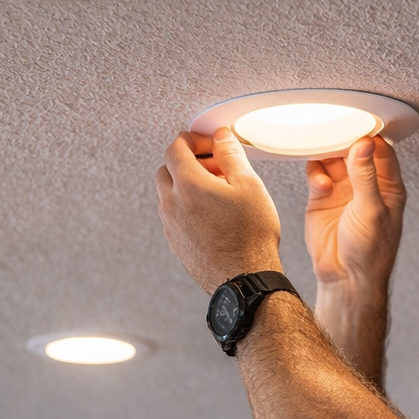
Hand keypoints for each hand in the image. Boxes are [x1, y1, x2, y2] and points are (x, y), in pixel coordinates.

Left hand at [156, 129, 282, 293]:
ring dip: (187, 187)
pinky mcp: (177, 245)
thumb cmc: (250, 238)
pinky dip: (187, 208)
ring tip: (216, 195)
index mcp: (188, 184)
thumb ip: (230, 154)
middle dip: (188, 162)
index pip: (176, 147)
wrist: (245, 280)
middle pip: (167, 169)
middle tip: (213, 168)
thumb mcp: (249, 185)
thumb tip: (220, 138)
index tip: (207, 143)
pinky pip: (174, 217)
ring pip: (169, 194)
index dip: (193, 140)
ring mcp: (171, 227)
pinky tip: (211, 216)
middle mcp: (172, 204)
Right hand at [304, 136, 405, 291]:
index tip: (358, 123)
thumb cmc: (370, 252)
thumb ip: (366, 176)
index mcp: (387, 186)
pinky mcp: (322, 198)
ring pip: (332, 158)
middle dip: (343, 140)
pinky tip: (321, 186)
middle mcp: (366, 185)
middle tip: (334, 132)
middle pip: (353, 149)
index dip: (370, 135)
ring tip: (324, 157)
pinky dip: (316, 174)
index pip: (381, 150)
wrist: (346, 278)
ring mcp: (343, 190)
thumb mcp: (372, 210)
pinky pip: (317, 173)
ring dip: (327, 154)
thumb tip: (365, 145)